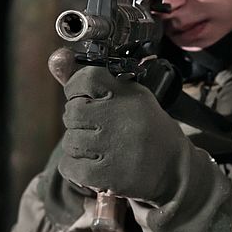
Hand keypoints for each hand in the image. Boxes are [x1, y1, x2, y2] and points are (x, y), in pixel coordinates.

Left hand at [59, 65, 185, 204]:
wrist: (175, 169)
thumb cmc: (145, 130)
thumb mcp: (128, 98)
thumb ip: (88, 82)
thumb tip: (56, 57)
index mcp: (130, 95)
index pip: (87, 78)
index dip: (77, 89)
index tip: (87, 98)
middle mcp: (122, 117)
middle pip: (73, 112)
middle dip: (81, 123)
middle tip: (100, 130)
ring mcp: (115, 146)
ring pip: (70, 141)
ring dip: (80, 148)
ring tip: (102, 150)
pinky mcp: (109, 174)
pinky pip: (70, 166)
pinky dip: (77, 169)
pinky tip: (95, 166)